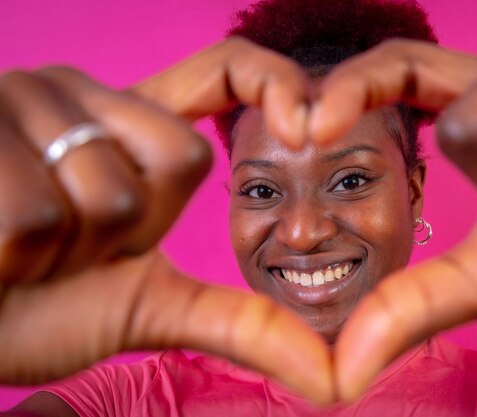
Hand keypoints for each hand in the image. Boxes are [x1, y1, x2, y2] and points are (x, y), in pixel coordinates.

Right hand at [0, 51, 332, 403]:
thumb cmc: (43, 308)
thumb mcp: (153, 306)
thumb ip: (243, 326)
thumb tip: (335, 379)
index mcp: (128, 125)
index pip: (224, 70)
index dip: (274, 83)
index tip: (304, 125)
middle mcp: (83, 96)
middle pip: (182, 158)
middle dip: (133, 230)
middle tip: (71, 244)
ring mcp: (25, 100)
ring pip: (112, 195)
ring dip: (69, 250)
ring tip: (23, 246)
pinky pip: (40, 216)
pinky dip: (16, 257)